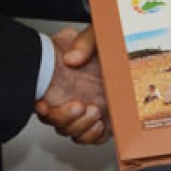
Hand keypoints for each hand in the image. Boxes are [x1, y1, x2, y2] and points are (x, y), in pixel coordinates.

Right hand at [35, 27, 108, 144]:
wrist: (130, 50)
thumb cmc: (111, 42)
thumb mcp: (97, 33)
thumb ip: (84, 41)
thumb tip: (72, 58)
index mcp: (62, 76)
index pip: (40, 98)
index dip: (40, 106)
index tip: (44, 106)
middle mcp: (70, 94)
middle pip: (54, 120)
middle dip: (65, 117)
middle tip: (79, 105)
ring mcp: (86, 108)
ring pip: (70, 131)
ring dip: (80, 126)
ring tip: (95, 111)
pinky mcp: (103, 119)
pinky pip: (92, 137)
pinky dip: (93, 136)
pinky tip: (99, 123)